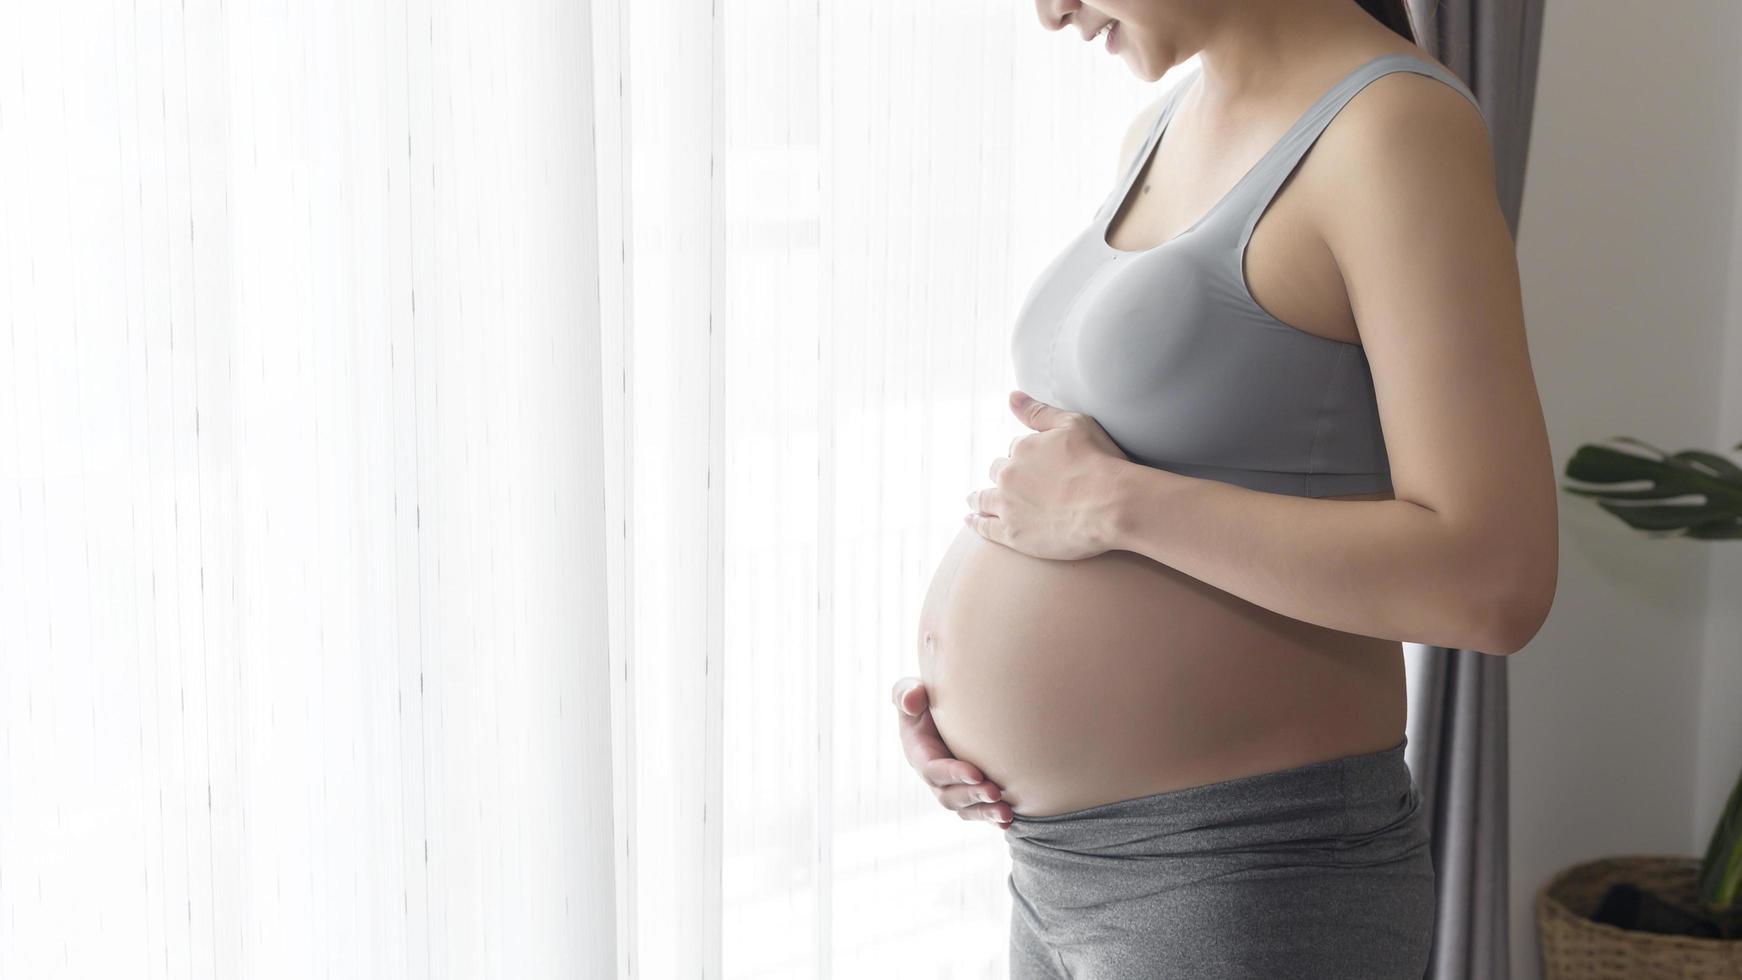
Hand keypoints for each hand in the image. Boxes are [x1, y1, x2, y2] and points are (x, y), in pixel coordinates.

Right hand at [890, 677, 1012, 828]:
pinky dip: (992, 818)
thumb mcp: (910, 690)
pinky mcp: (969, 790)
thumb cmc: (926, 697)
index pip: (933, 770)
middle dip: (972, 796)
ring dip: (984, 812)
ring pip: (965, 808)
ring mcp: (952, 786)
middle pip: (949, 795)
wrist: (946, 707)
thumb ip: (906, 693)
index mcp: (919, 754)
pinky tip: (1008, 821)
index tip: (976, 772)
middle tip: (995, 792)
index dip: (953, 773)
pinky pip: (978, 811)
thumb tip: (911, 701)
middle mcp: (934, 776)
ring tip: (1005, 813)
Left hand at [964, 390, 1129, 559]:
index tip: (1037, 464)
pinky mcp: (1012, 535)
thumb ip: (1038, 412)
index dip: (1026, 456)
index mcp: (1022, 449)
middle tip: (1009, 483)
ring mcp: (1008, 507)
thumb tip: (1011, 397)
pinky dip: (976, 523)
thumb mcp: (1072, 424)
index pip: (1016, 449)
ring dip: (978, 498)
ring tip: (973, 501)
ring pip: (984, 499)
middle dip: (1003, 475)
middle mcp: (1009, 476)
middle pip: (999, 473)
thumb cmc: (1098, 461)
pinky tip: (971, 520)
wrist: (1111, 504)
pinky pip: (985, 528)